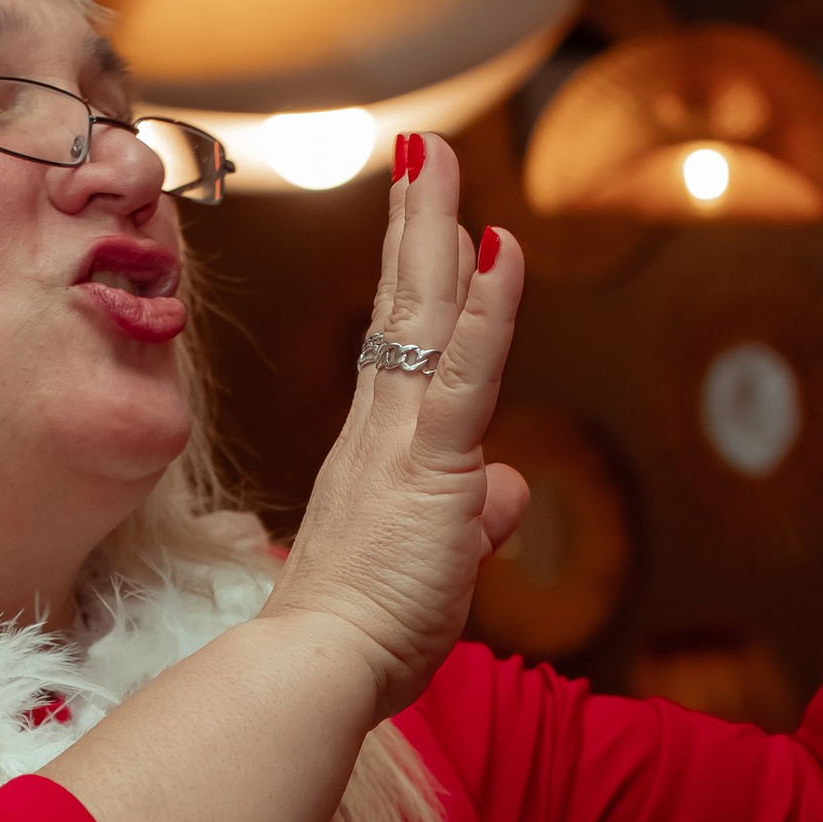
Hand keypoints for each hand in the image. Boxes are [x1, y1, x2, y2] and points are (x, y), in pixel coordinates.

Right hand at [266, 138, 526, 720]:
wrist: (316, 670)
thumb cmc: (362, 636)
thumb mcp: (437, 568)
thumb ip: (475, 522)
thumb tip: (506, 494)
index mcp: (376, 454)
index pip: (399, 348)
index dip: (410, 280)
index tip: (421, 222)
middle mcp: (380, 433)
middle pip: (403, 308)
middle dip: (415, 224)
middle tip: (424, 151)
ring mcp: (401, 443)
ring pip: (425, 316)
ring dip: (435, 229)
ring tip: (439, 156)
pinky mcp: (429, 467)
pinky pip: (465, 371)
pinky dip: (487, 306)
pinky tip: (499, 246)